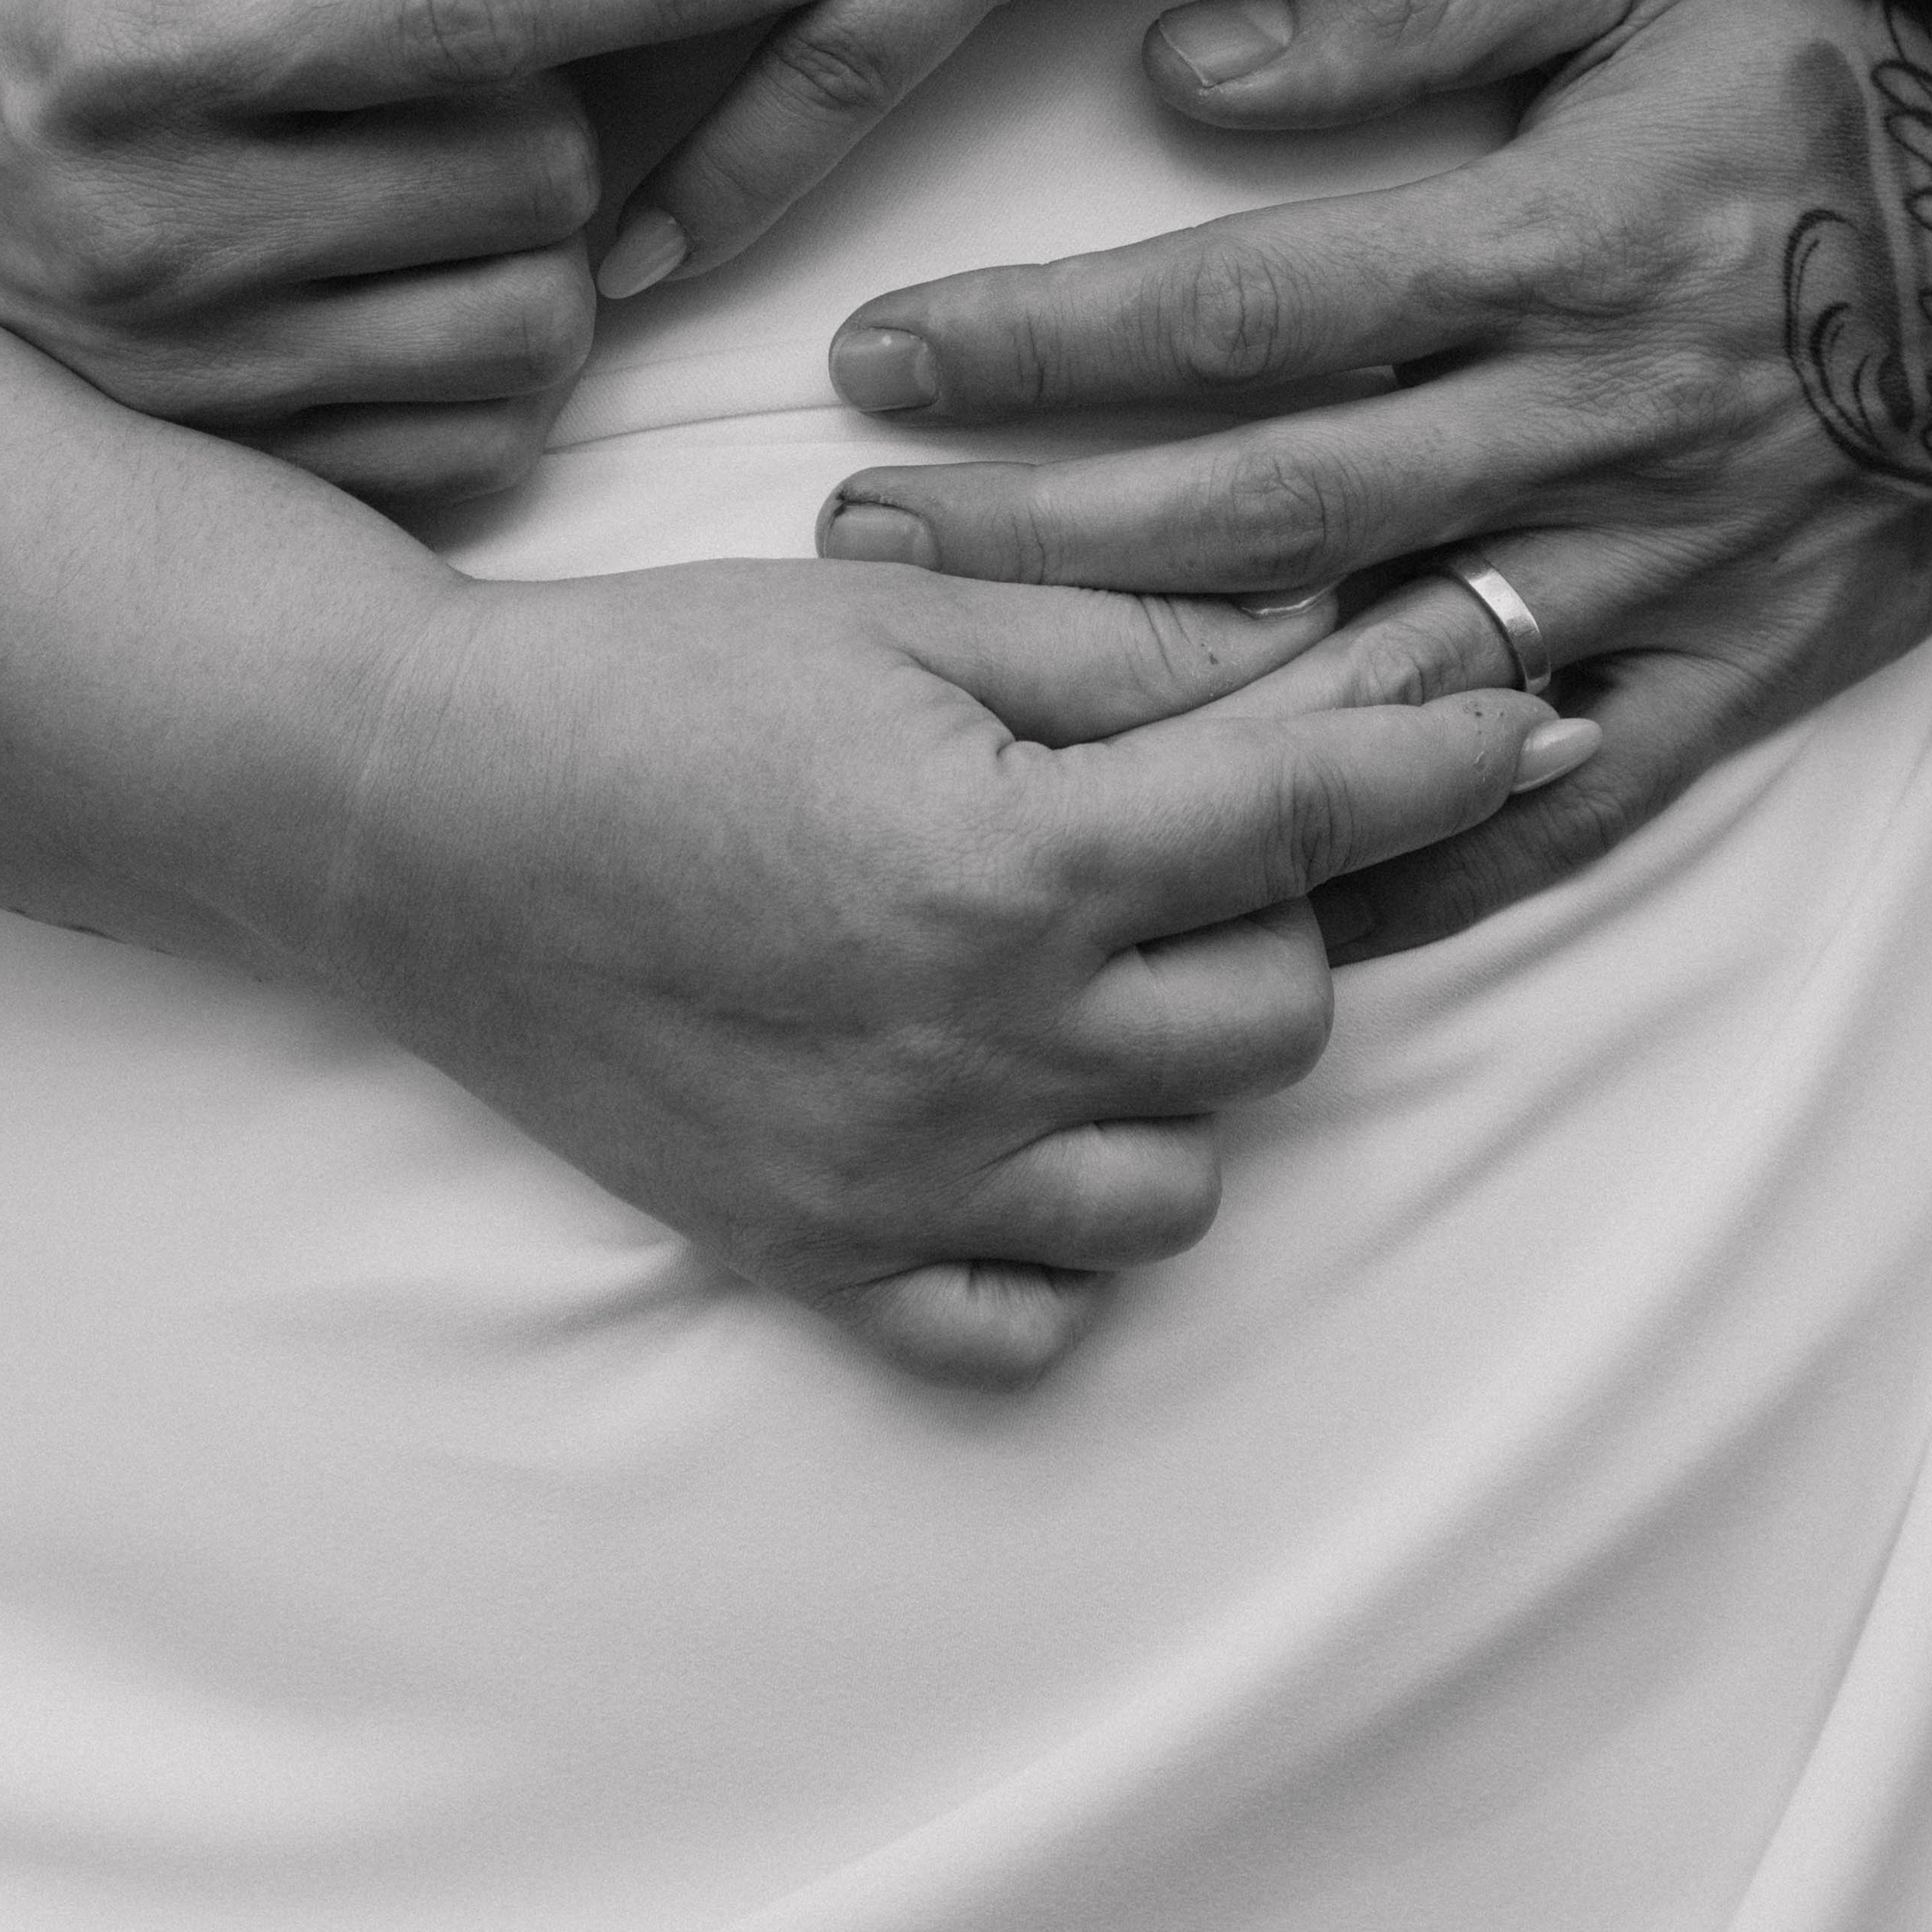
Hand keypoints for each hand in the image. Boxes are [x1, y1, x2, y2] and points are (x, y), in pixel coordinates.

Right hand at [0, 0, 862, 502]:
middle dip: (586, 110)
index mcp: (131, 36)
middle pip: (528, 174)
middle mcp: (148, 219)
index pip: (465, 1)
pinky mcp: (223, 470)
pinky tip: (451, 283)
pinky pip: (475, 443)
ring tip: (492, 178)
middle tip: (547, 70)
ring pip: (528, 325)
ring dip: (562, 244)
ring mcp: (182, 370)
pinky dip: (510, 362)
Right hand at [331, 552, 1579, 1384]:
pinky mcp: (816, 1255)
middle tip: (1184, 838)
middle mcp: (974, 1040)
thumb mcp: (899, 609)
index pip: (1302, 818)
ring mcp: (899, 1173)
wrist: (414, 819)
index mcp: (1005, 858)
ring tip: (1082, 975)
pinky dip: (1061, 1242)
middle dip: (1274, 915)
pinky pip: (1030, 1322)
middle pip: (1275, 1019)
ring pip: (1182, 1182)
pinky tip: (1014, 1123)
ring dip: (1177, 1076)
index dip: (1436, 755)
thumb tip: (1329, 642)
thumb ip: (1127, 639)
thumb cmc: (654, 680)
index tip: (1517, 717)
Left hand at [802, 0, 1931, 948]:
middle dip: (1035, 538)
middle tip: (854, 552)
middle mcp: (1593, 419)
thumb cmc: (1837, 68)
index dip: (1040, 344)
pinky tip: (1272, 906)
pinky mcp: (1746, 669)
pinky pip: (1566, 804)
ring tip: (988, 719)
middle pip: (1264, 507)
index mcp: (1548, 242)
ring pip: (1383, 668)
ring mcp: (1670, 563)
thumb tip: (1184, 70)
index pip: (1239, 310)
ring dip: (1174, 704)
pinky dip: (1423, 869)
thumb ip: (1406, 0)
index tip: (876, 362)